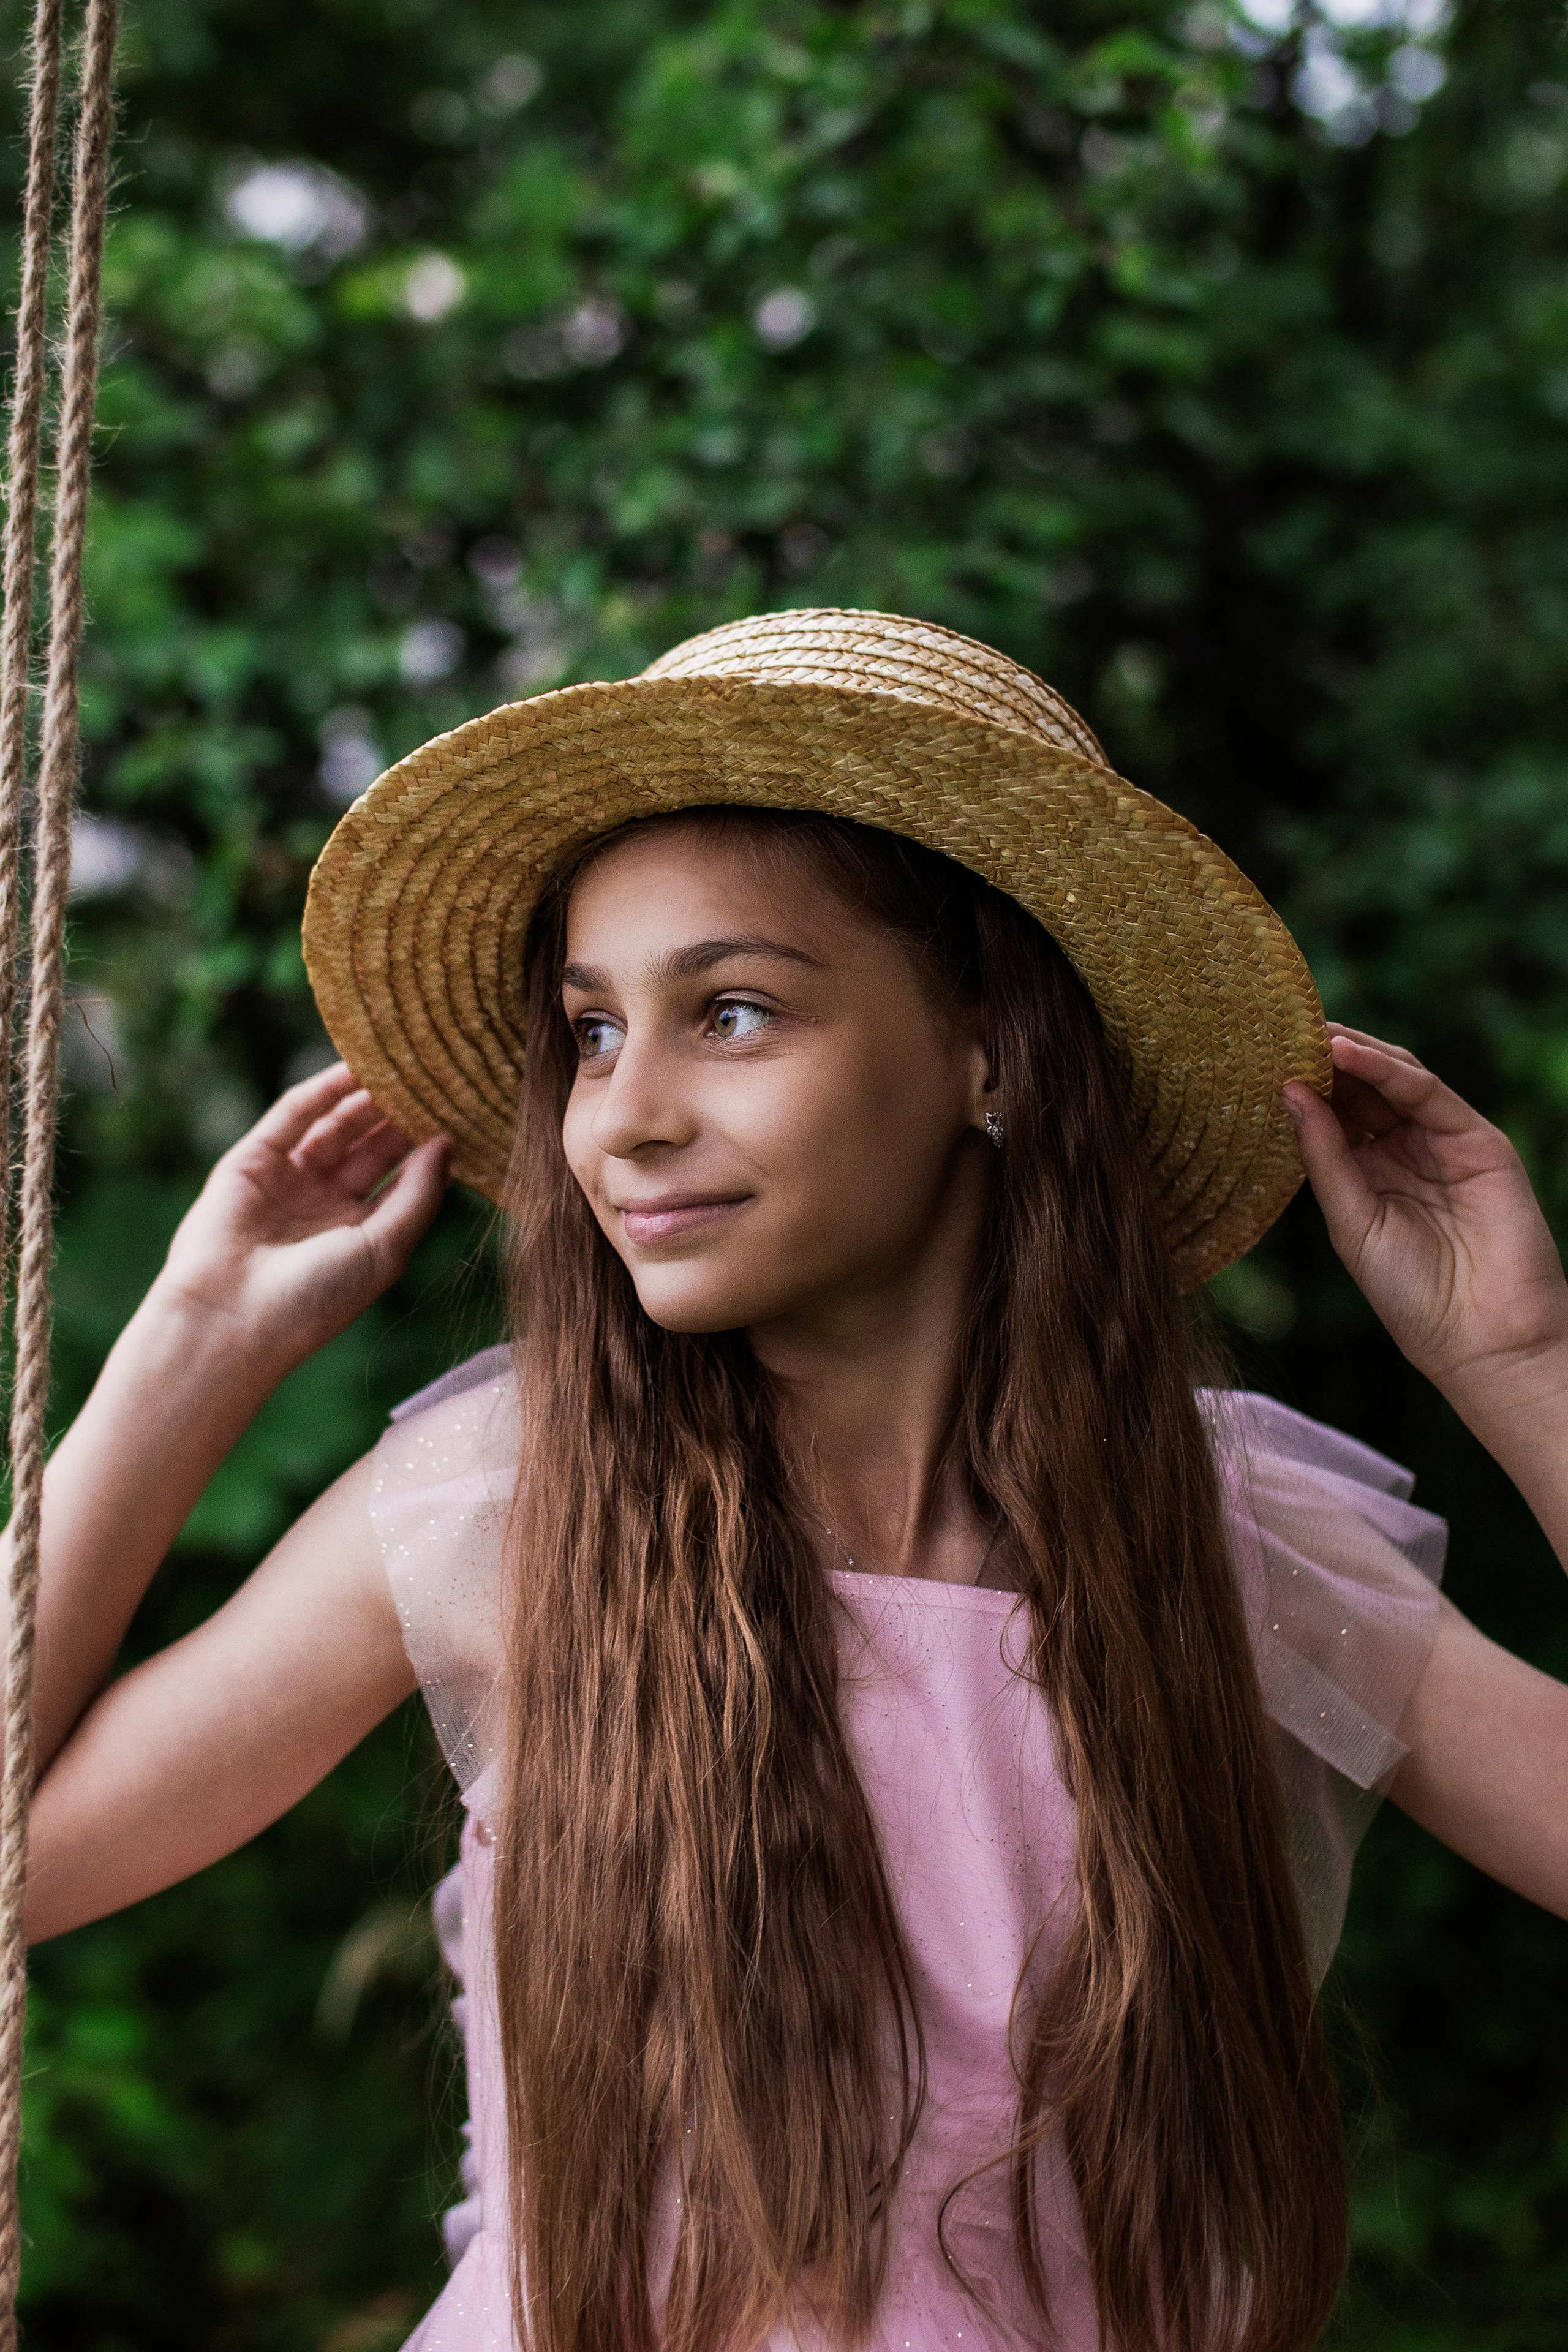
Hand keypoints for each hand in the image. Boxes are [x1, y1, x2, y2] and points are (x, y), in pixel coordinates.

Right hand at [154, 1063, 450, 1374]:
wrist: (231, 1318)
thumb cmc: (316, 1299)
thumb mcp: (386, 1248)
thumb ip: (420, 1193)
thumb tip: (450, 1142)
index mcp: (364, 1235)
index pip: (404, 1178)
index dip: (430, 1145)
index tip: (464, 1109)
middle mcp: (327, 1206)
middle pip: (373, 1147)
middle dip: (402, 1114)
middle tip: (437, 1075)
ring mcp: (289, 1182)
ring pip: (335, 1127)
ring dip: (367, 1096)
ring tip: (403, 1063)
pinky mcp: (252, 1162)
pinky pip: (292, 1116)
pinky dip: (322, 1090)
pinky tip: (354, 1068)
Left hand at [1285, 1027, 1567, 1415]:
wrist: (1482, 1337)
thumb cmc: (1411, 1293)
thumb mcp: (1350, 1220)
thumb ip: (1323, 1155)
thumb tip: (1287, 1091)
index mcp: (1365, 1172)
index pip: (1330, 1113)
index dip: (1298, 1084)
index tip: (1253, 1055)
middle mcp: (1402, 1150)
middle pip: (1359, 1088)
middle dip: (1319, 1057)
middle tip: (1275, 1028)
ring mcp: (1440, 1141)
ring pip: (1393, 1079)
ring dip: (1350, 1052)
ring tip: (1304, 1032)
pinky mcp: (1476, 1140)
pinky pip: (1428, 1093)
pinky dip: (1388, 1069)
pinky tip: (1346, 1053)